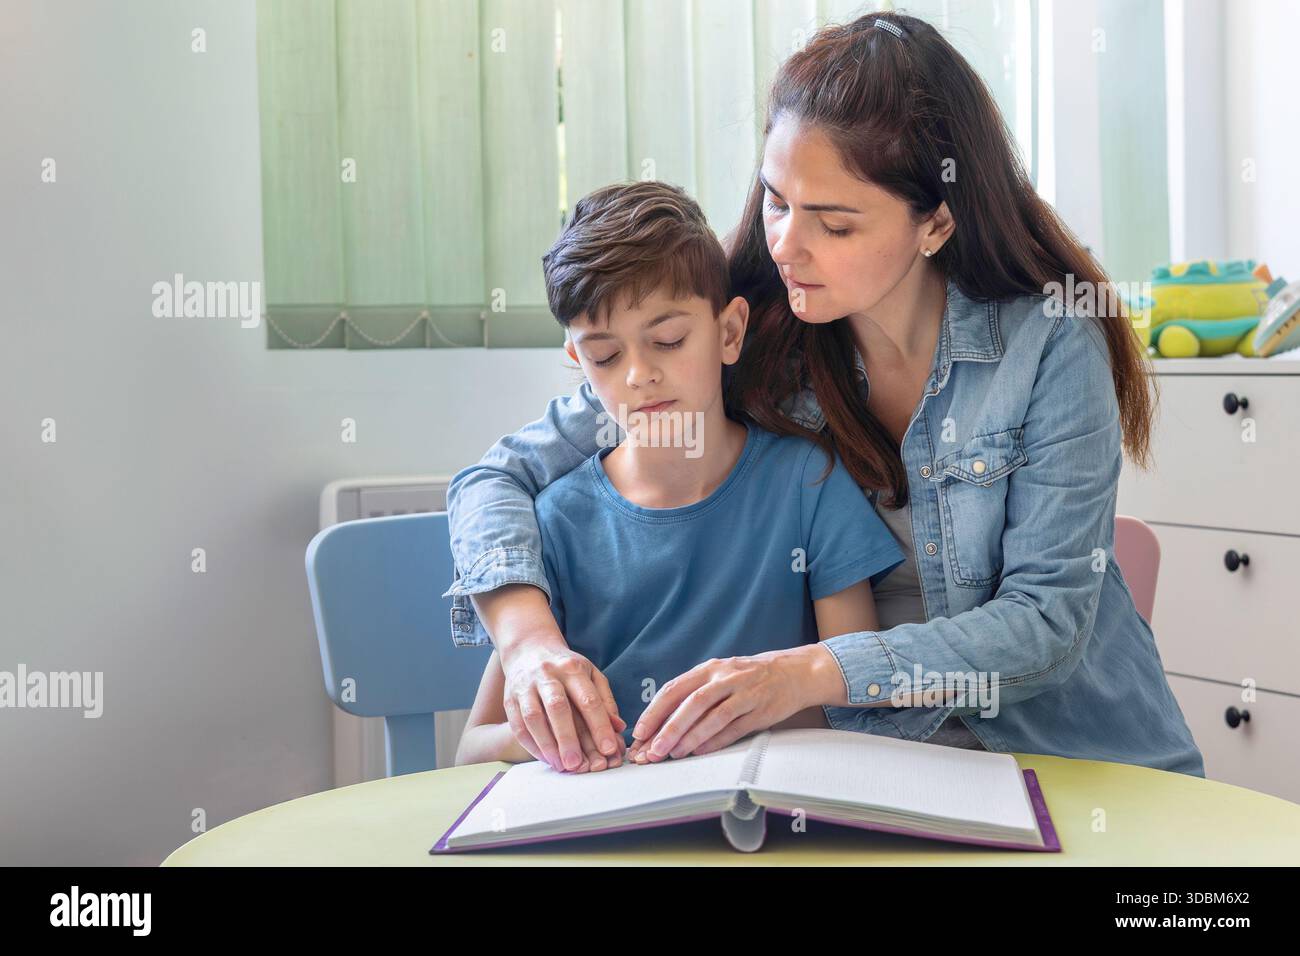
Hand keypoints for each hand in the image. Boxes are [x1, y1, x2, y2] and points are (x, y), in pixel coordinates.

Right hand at [500, 641, 626, 772]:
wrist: (529, 649)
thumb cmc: (566, 668)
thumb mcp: (590, 675)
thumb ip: (605, 701)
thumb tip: (618, 728)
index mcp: (572, 668)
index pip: (588, 699)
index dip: (599, 726)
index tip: (609, 749)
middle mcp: (547, 675)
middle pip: (557, 707)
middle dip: (568, 738)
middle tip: (578, 765)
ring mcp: (525, 686)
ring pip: (533, 717)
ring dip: (547, 744)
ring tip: (561, 765)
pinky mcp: (509, 698)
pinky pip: (518, 725)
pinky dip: (531, 744)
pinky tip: (545, 758)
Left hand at [629, 647, 821, 762]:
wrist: (792, 672)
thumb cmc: (747, 678)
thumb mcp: (719, 676)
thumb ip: (694, 694)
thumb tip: (660, 723)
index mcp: (709, 669)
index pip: (674, 689)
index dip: (654, 712)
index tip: (639, 733)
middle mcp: (725, 677)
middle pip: (692, 702)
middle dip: (669, 728)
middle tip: (652, 751)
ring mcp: (745, 693)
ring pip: (713, 716)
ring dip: (690, 737)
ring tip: (673, 754)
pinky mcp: (761, 709)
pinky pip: (735, 727)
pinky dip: (716, 741)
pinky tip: (701, 752)